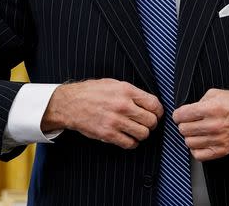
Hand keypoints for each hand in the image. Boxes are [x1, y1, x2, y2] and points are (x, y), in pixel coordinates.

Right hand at [41, 78, 163, 148]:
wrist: (70, 104)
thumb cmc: (91, 92)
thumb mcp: (113, 83)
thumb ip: (131, 92)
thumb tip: (147, 101)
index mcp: (126, 90)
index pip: (154, 104)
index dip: (158, 111)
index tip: (155, 114)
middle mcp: (123, 105)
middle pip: (151, 120)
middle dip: (151, 123)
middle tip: (146, 123)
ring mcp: (116, 121)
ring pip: (143, 134)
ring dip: (142, 134)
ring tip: (136, 130)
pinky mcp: (108, 134)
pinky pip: (130, 143)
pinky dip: (132, 142)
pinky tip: (128, 137)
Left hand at [173, 88, 228, 161]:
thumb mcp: (218, 93)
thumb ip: (200, 100)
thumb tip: (188, 109)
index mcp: (212, 108)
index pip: (182, 115)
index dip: (177, 115)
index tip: (179, 115)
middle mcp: (214, 125)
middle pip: (184, 129)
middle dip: (183, 125)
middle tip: (188, 122)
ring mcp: (218, 139)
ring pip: (189, 142)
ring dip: (190, 136)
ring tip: (196, 132)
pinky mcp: (222, 150)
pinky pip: (199, 155)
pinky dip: (196, 149)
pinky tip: (200, 142)